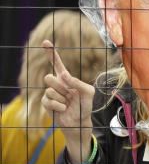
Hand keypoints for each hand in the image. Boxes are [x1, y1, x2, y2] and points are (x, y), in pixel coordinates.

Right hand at [40, 40, 95, 163]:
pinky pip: (48, 101)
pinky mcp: (46, 103)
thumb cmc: (85, 106)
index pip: (57, 63)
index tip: (46, 42)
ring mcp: (50, 93)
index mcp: (67, 78)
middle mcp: (57, 83)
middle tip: (69, 95)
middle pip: (49, 77)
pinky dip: (59, 106)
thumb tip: (63, 75)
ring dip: (61, 98)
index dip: (51, 53)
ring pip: (49, 90)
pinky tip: (63, 109)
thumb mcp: (88, 92)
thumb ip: (78, 82)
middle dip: (60, 87)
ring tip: (68, 103)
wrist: (79, 122)